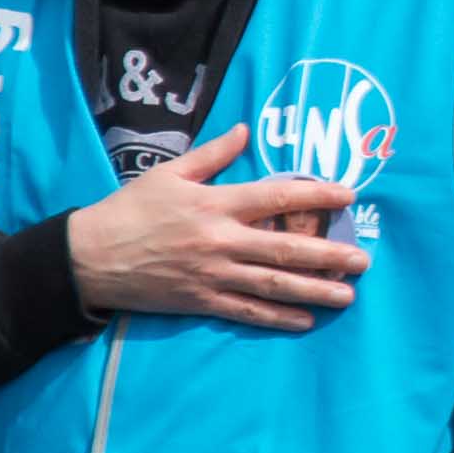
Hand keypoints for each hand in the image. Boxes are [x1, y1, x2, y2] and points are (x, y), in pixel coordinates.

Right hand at [63, 122, 365, 330]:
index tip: (348, 195)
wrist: (90, 257)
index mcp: (215, 204)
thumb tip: (246, 131)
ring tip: (348, 296)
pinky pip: (246, 312)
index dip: (315, 195)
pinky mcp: (201, 302)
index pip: (275, 197)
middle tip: (363, 260)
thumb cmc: (129, 209)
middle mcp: (220, 241)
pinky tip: (306, 321)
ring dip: (314, 291)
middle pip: (285, 248)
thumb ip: (213, 154)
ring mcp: (213, 275)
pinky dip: (277, 319)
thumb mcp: (169, 173)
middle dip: (329, 255)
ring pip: (273, 286)